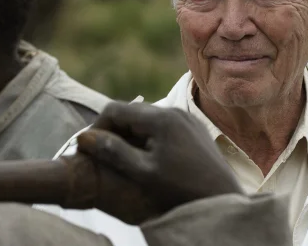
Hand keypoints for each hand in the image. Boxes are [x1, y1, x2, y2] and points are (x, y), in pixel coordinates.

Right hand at [75, 101, 242, 223]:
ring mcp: (185, 118)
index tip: (88, 148)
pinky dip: (147, 136)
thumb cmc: (182, 189)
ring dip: (129, 134)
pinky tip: (146, 157)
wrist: (223, 198)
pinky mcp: (192, 128)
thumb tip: (84, 138)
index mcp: (160, 118)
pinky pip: (162, 124)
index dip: (97, 126)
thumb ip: (114, 152)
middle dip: (113, 130)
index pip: (115, 109)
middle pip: (130, 111)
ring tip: (122, 158)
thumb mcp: (143, 173)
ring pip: (145, 118)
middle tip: (102, 155)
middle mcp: (173, 110)